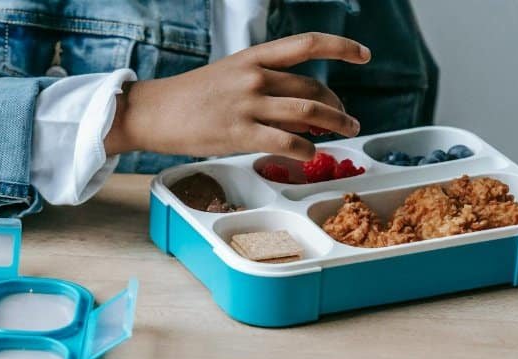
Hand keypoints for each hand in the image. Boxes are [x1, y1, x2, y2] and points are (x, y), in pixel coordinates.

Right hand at [104, 32, 370, 160]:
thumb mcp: (230, 76)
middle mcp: (254, 77)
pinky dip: (306, 150)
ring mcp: (247, 105)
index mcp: (253, 57)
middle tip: (348, 119)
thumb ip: (265, 86)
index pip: (306, 44)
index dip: (341, 48)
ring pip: (308, 113)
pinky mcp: (239, 134)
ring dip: (335, 124)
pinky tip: (311, 155)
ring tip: (346, 133)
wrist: (153, 111)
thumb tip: (301, 107)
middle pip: (313, 88)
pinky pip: (285, 142)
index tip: (364, 56)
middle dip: (338, 106)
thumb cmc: (190, 97)